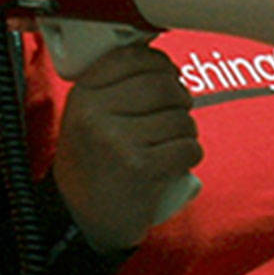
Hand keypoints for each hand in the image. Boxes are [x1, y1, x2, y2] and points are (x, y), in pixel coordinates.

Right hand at [52, 41, 200, 252]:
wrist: (83, 218)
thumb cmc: (94, 162)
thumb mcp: (88, 115)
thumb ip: (113, 86)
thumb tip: (162, 57)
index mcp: (83, 94)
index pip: (133, 58)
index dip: (160, 64)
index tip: (166, 77)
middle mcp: (95, 113)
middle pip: (163, 85)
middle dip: (180, 98)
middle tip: (174, 114)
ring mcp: (117, 140)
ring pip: (180, 118)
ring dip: (186, 131)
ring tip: (170, 143)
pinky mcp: (140, 168)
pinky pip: (187, 148)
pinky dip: (190, 155)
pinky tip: (175, 163)